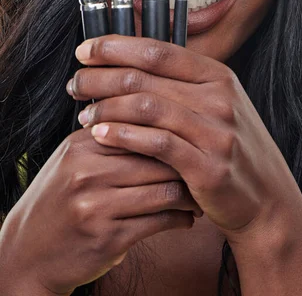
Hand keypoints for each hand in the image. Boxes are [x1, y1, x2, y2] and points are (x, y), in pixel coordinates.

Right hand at [0, 128, 200, 294]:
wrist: (27, 251)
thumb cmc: (61, 198)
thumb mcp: (75, 159)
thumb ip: (110, 138)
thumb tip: (161, 116)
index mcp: (83, 144)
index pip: (141, 126)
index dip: (174, 131)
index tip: (195, 137)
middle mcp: (87, 171)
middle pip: (157, 157)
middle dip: (188, 163)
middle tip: (207, 166)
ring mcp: (96, 206)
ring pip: (164, 190)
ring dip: (190, 195)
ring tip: (200, 195)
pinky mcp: (107, 238)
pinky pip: (159, 222)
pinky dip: (181, 219)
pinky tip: (188, 217)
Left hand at [71, 35, 301, 243]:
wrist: (266, 197)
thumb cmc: (230, 148)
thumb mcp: (215, 105)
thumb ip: (180, 84)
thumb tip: (130, 63)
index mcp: (217, 75)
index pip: (158, 50)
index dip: (116, 47)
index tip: (86, 50)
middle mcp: (219, 97)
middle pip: (146, 76)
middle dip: (102, 77)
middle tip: (75, 84)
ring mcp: (216, 130)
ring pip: (147, 106)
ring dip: (108, 108)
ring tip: (85, 114)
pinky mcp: (208, 165)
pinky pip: (157, 143)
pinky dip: (124, 136)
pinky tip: (102, 135)